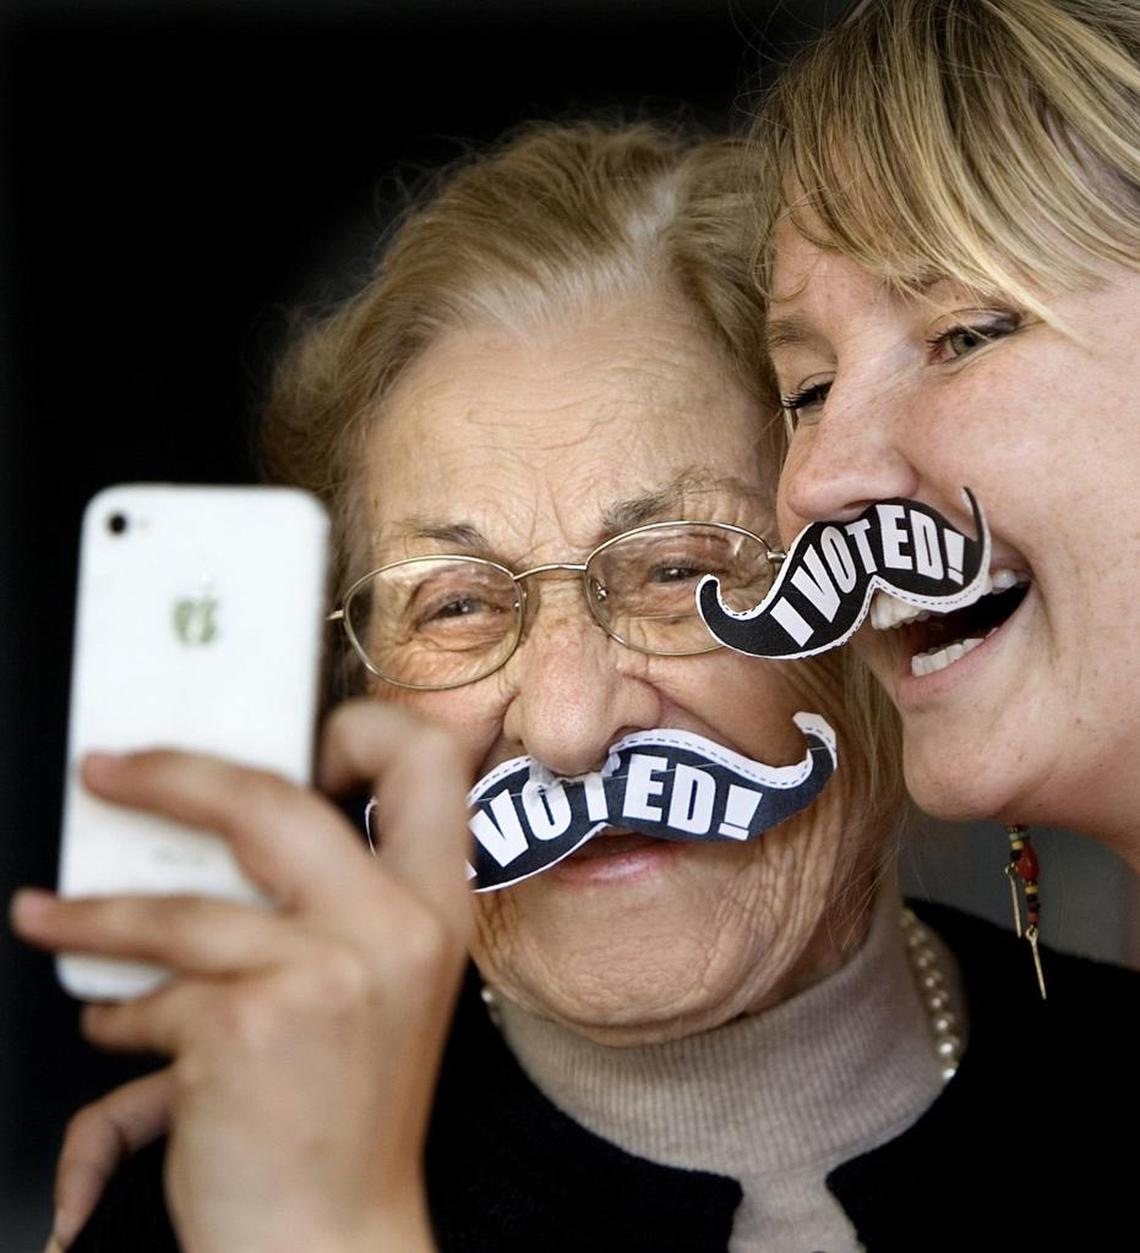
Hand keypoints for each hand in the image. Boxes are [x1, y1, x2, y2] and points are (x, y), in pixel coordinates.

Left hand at [13, 700, 472, 1252]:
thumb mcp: (377, 987)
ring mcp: (328, 970)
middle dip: (173, 774)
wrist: (330, 1240)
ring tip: (46, 916)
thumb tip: (218, 835)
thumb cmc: (347, 1114)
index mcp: (436, 906)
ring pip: (180, 907)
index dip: (361, 725)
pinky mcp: (249, 1024)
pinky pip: (153, 992)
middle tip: (110, 772)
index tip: (297, 737)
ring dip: (93, 913)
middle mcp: (397, 926)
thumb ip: (330, 905)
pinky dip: (119, 1010)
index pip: (426, 762)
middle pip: (272, 799)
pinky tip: (113, 1025)